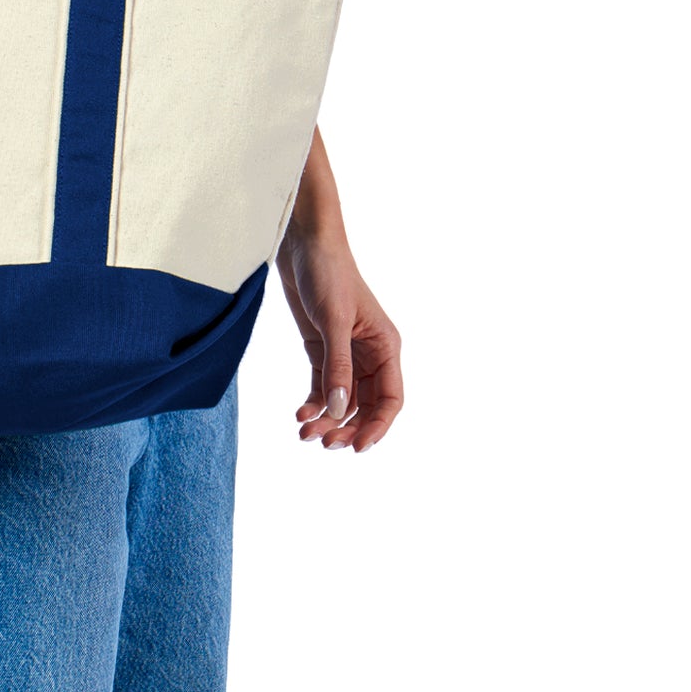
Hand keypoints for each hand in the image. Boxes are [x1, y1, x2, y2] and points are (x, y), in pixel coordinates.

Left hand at [275, 227, 404, 453]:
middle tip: (324, 443)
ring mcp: (346, 353)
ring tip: (304, 432)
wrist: (303, 244)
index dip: (378, 426)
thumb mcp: (333, 321)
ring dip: (327, 418)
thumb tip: (339, 410)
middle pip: (366, 405)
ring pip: (342, 399)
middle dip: (347, 427)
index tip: (357, 447)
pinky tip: (300, 413)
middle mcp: (370, 354)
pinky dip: (314, 402)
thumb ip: (337, 366)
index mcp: (385, 346)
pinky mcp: (322, 348)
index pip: (390, 399)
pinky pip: (323, 385)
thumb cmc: (328, 273)